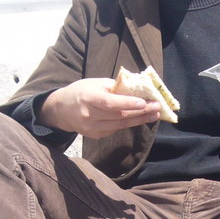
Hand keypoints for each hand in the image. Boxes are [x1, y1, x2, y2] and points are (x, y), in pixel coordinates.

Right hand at [38, 78, 160, 138]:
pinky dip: (127, 123)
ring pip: (120, 125)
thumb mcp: (95, 83)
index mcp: (88, 98)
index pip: (110, 103)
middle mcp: (90, 115)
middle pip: (119, 115)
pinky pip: (115, 129)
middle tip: (157, 108)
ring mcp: (92, 128)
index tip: (144, 103)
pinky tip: (138, 118)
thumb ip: (114, 86)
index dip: (128, 104)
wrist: (62, 110)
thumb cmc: (81, 92)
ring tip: (154, 115)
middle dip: (140, 112)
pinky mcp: (95, 135)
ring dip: (139, 120)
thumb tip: (137, 87)